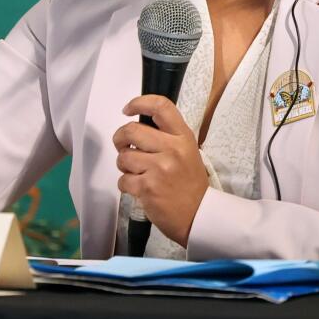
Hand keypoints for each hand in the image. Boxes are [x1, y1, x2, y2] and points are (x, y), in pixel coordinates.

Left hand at [113, 95, 209, 246]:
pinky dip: (126, 184)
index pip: (161, 107)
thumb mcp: (188, 152)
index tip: (128, 109)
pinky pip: (123, 179)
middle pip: (131, 130)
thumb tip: (137, 127)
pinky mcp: (147, 187)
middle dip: (120, 138)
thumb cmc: (191, 184)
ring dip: (124, 165)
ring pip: (123, 157)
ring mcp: (159, 168)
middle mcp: (171, 149)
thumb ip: (167, 137)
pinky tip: (139, 188)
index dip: (139, 103)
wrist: (199, 216)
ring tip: (137, 172)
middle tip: (123, 145)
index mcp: (183, 137)